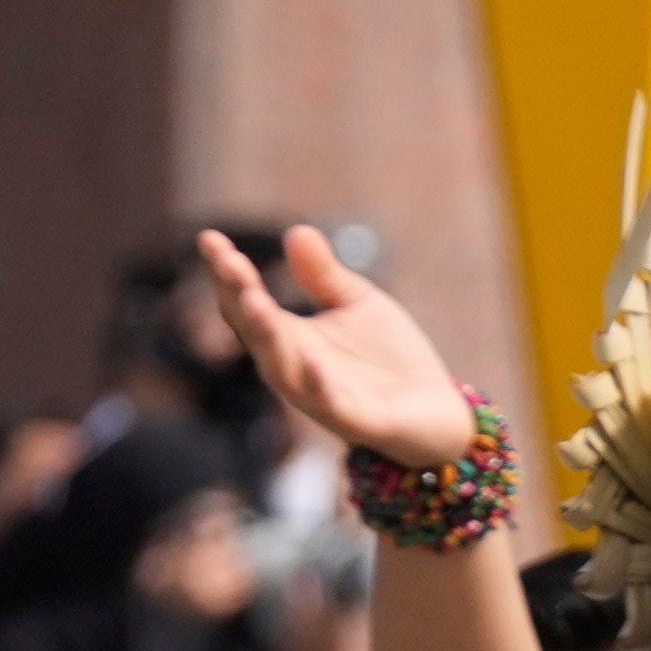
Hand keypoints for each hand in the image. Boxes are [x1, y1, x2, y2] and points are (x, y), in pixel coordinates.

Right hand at [192, 223, 481, 471]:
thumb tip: (295, 231)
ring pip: (282, 368)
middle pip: (255, 332)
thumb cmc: (391, 359)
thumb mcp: (358, 304)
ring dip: (266, 335)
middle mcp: (295, 367)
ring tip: (254, 299)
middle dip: (239, 296)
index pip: (246, 304)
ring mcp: (322, 396)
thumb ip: (324, 275)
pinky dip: (317, 384)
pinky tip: (311, 358)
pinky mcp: (356, 420)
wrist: (440, 412)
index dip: (227, 274)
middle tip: (229, 261)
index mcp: (290, 338)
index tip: (210, 238)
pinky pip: (329, 403)